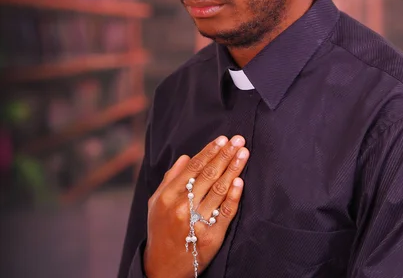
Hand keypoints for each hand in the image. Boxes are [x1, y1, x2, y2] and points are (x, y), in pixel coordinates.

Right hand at [144, 135, 248, 277]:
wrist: (163, 268)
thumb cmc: (160, 229)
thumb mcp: (157, 202)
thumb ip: (171, 178)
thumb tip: (187, 157)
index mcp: (168, 196)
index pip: (194, 167)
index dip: (210, 151)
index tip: (222, 139)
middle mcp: (182, 207)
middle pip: (209, 175)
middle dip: (225, 154)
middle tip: (238, 140)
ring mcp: (197, 222)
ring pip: (219, 189)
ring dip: (234, 169)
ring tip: (243, 154)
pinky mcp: (212, 237)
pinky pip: (226, 212)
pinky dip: (234, 195)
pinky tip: (240, 181)